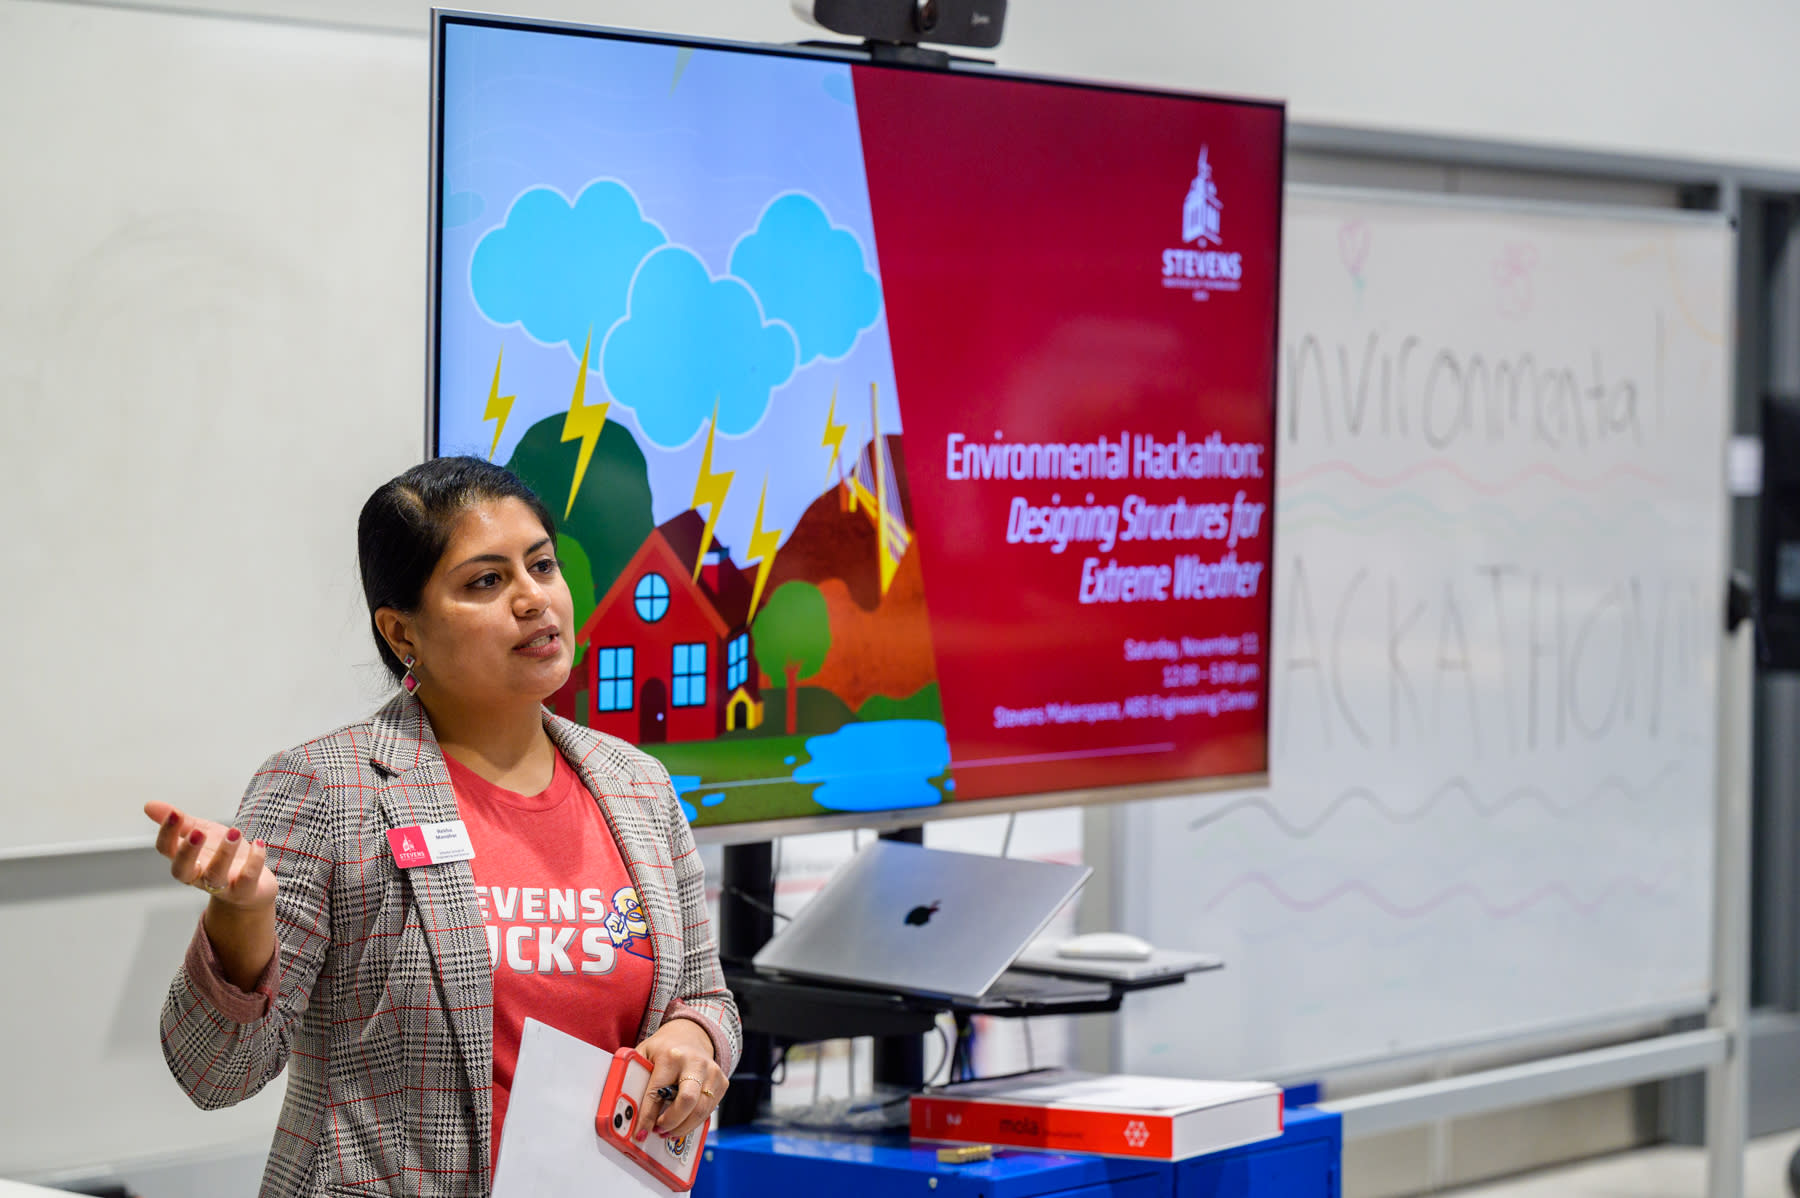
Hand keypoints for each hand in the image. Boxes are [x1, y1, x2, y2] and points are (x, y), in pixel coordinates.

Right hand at [144, 800, 274, 909]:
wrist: (253, 886)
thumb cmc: (223, 856)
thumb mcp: (203, 833)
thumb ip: (181, 822)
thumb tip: (148, 805)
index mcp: (186, 860)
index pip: (166, 850)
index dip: (167, 834)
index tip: (174, 814)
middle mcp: (199, 876)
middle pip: (182, 870)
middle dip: (187, 851)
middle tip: (198, 832)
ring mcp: (221, 886)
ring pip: (215, 875)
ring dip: (224, 854)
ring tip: (235, 831)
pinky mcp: (244, 891)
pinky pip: (246, 880)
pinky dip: (254, 861)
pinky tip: (258, 843)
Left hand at [633, 1019, 727, 1142]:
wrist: (691, 1035)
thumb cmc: (664, 1049)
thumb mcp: (644, 1055)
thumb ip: (634, 1076)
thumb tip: (623, 1107)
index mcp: (671, 1056)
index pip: (657, 1093)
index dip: (647, 1118)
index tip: (640, 1134)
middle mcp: (695, 1063)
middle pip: (687, 1102)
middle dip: (671, 1123)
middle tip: (658, 1131)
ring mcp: (712, 1072)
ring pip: (700, 1111)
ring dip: (682, 1127)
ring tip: (668, 1131)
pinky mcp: (722, 1082)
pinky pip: (709, 1111)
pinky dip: (694, 1122)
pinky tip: (682, 1123)